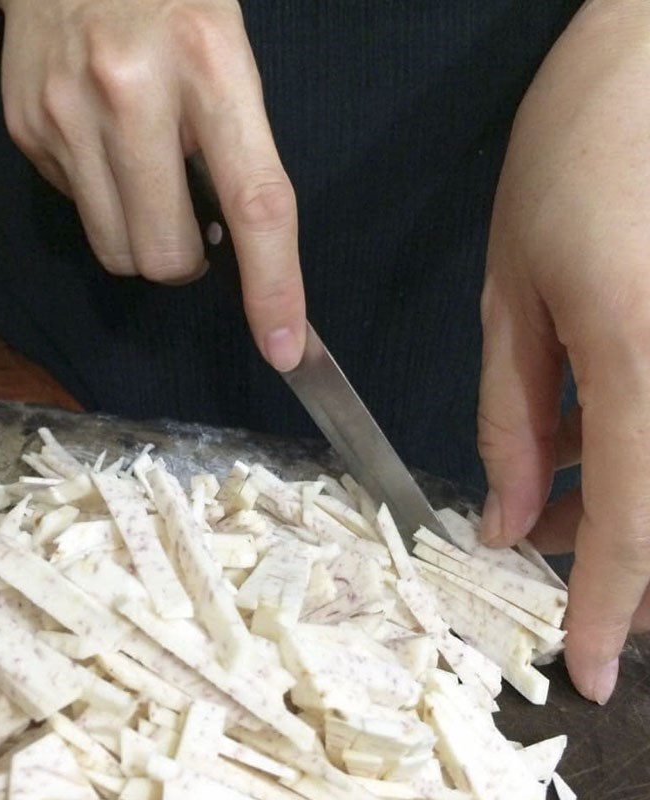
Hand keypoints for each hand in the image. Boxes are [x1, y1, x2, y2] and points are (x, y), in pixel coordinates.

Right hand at [0, 0, 305, 370]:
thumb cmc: (173, 4)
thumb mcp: (228, 54)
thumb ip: (238, 147)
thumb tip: (233, 245)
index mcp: (210, 64)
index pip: (254, 203)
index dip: (273, 286)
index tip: (285, 349)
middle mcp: (131, 91)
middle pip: (166, 255)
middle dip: (186, 262)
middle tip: (192, 220)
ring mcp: (68, 114)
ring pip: (118, 253)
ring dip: (145, 242)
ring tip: (148, 184)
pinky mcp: (28, 130)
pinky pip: (79, 217)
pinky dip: (104, 205)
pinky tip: (105, 151)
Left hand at [477, 0, 649, 703]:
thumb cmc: (577, 156)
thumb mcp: (515, 291)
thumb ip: (513, 415)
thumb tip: (508, 520)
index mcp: (644, 353)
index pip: (641, 525)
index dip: (614, 610)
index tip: (591, 672)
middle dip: (612, 552)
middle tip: (533, 531)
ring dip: (620, 502)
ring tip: (546, 474)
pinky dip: (634, 449)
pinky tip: (586, 423)